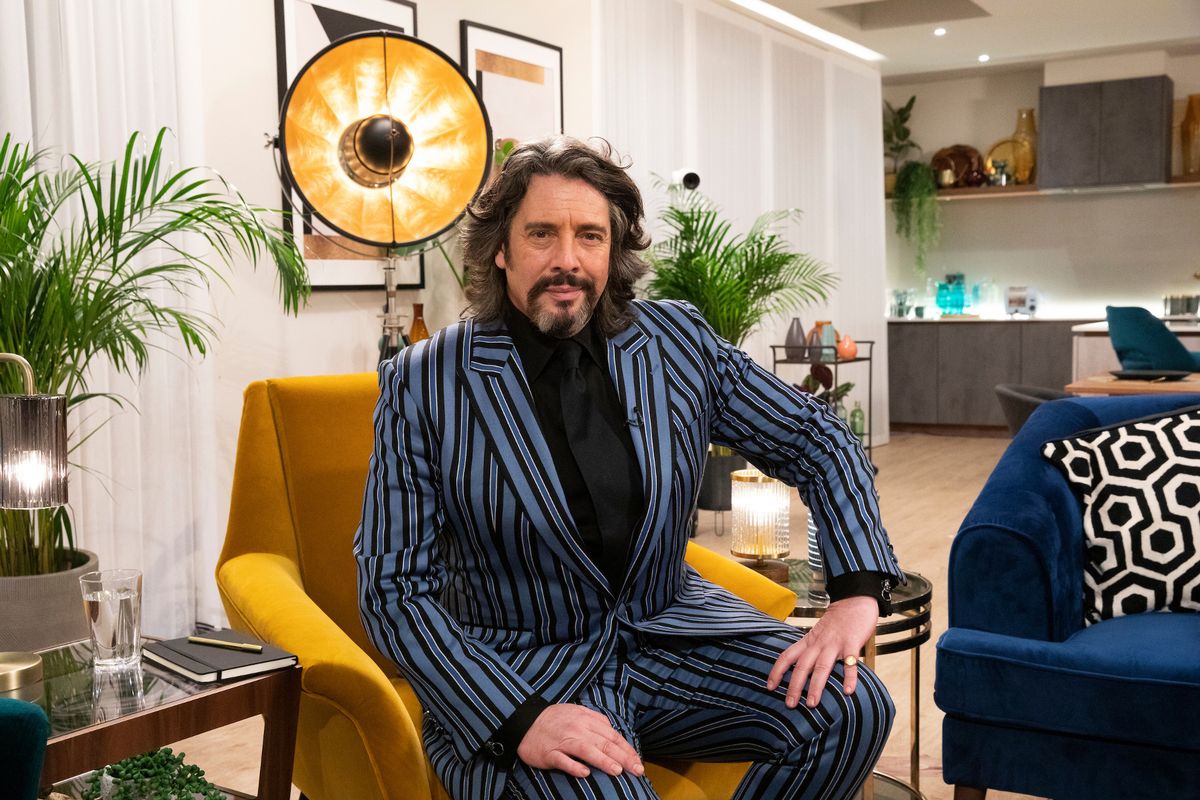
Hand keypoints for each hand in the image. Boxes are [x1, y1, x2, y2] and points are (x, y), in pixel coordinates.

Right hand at [516, 703, 644, 779]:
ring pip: (586, 750)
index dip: (627, 749)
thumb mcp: (577, 713)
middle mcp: (577, 729)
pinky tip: (585, 774)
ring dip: (603, 761)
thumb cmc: (555, 720)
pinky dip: (574, 767)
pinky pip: (563, 761)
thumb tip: (614, 732)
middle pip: (603, 743)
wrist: (525, 722)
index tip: (638, 761)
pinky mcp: (549, 753)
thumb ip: (596, 721)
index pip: (611, 735)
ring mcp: (563, 741)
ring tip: (617, 771)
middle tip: (636, 770)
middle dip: (623, 757)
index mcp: (586, 718)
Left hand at [766, 595, 877, 708]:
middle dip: (794, 686)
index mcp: (808, 641)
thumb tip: (803, 671)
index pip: (787, 656)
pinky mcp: (852, 644)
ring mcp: (834, 644)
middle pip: (802, 666)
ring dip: (816, 686)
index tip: (770, 687)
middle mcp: (818, 643)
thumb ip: (811, 649)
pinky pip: (850, 663)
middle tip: (789, 704)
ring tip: (812, 704)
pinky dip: (849, 677)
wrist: (854, 601)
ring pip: (822, 667)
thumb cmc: (836, 621)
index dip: (777, 671)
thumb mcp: (817, 633)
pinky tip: (848, 691)